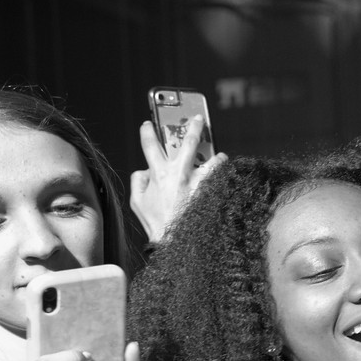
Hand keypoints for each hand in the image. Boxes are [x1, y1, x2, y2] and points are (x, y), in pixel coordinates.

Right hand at [130, 114, 224, 243]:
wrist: (176, 243)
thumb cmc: (156, 223)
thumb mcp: (137, 202)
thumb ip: (138, 181)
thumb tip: (144, 170)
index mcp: (159, 174)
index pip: (151, 146)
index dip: (148, 132)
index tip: (148, 123)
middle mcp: (181, 175)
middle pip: (189, 142)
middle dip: (194, 126)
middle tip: (198, 117)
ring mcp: (199, 184)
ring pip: (213, 161)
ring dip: (217, 157)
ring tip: (218, 156)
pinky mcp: (212, 193)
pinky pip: (223, 179)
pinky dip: (224, 175)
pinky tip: (224, 175)